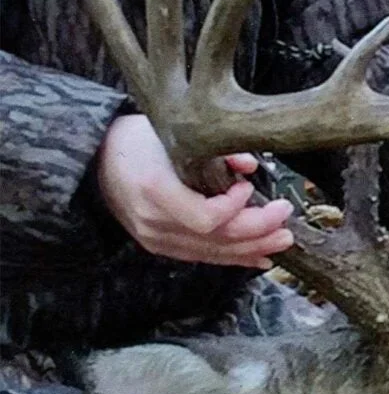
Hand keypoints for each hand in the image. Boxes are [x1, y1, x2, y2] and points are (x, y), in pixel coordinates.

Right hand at [97, 114, 293, 268]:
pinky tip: (258, 257)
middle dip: (257, 231)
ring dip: (251, 248)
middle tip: (285, 215)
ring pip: (211, 253)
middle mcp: (154, 222)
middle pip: (214, 239)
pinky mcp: (159, 244)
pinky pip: (201, 256)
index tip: (249, 186)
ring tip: (282, 240)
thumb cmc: (137, 141)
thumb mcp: (172, 135)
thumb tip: (250, 166)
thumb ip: (213, 152)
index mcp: (156, 191)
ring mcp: (155, 238)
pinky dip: (232, 257)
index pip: (205, 218)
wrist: (97, 160)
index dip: (235, 208)